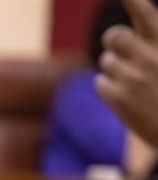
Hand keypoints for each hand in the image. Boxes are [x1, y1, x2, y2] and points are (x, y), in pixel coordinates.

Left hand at [96, 0, 157, 148]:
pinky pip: (101, 82)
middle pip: (114, 35)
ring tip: (135, 84)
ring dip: (116, 70)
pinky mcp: (119, 97)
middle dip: (114, 42)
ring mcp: (134, 78)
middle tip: (123, 52)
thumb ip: (149, 44)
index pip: (146, 14)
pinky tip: (128, 98)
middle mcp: (150, 57)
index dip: (131, 1)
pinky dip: (110, 89)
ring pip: (107, 61)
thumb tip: (116, 37)